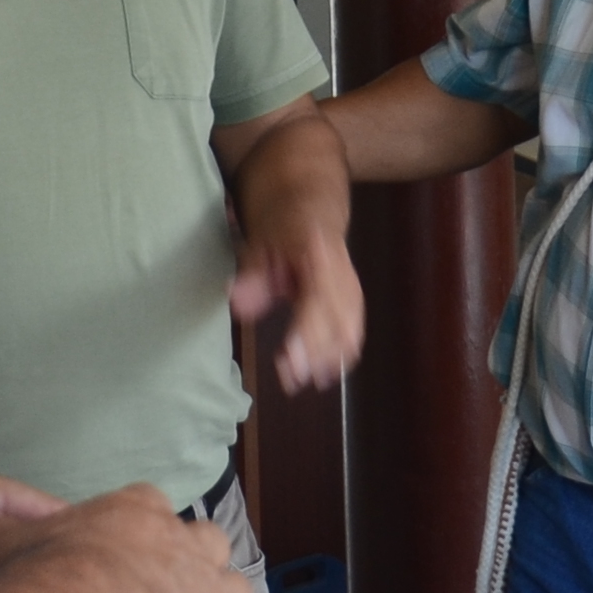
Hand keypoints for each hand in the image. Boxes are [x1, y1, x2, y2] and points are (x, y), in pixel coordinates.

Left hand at [229, 213, 368, 390]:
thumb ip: (251, 275)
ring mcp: (352, 289)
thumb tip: (238, 302)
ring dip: (327, 361)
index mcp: (319, 255)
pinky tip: (322, 374)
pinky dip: (339, 356)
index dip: (306, 333)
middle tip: (289, 378)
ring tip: (300, 381)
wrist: (312, 212)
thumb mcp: (258, 243)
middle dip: (316, 355)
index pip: (318, 301)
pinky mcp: (355, 303)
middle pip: (339, 323)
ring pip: (349, 332)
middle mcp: (342, 275)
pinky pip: (353, 333)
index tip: (289, 359)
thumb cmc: (283, 230)